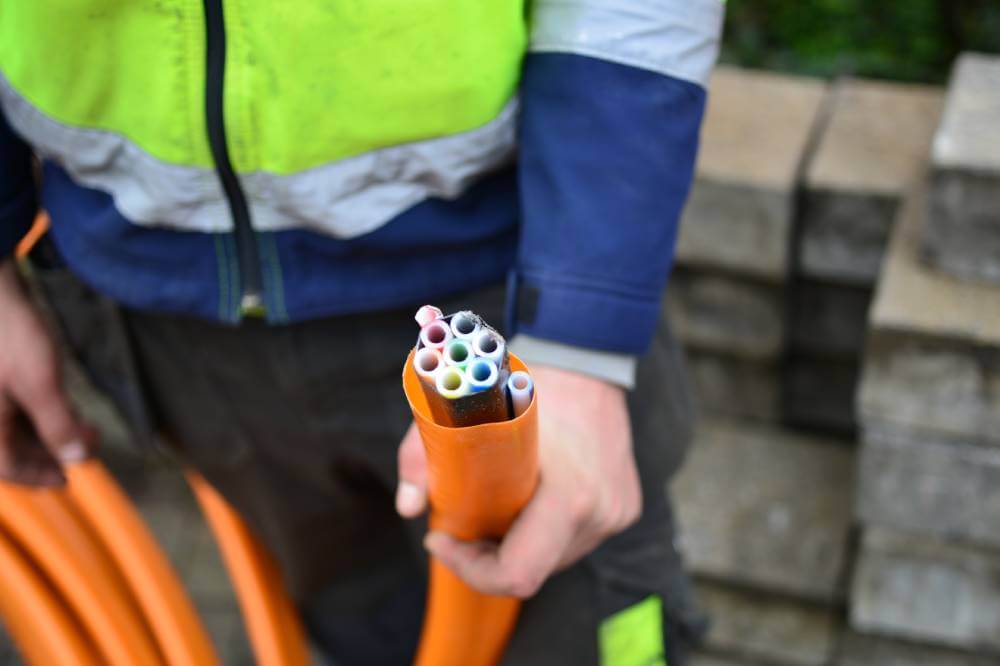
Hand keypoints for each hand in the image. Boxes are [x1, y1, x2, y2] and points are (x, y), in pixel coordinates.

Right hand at [0, 260, 91, 484]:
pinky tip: (58, 406)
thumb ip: (58, 425)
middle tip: (82, 447)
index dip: (39, 476)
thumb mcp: (41, 383)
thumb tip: (76, 458)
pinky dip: (33, 413)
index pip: (8, 468)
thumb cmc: (10, 335)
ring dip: (44, 432)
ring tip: (78, 426)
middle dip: (48, 450)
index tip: (67, 479)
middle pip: (9, 448)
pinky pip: (9, 408)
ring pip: (10, 427)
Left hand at [396, 365, 640, 597]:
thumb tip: (409, 507)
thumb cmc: (524, 381)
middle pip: (531, 570)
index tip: (441, 536)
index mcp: (570, 494)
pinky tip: (528, 497)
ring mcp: (617, 512)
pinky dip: (544, 531)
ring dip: (517, 544)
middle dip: (486, 556)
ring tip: (494, 503)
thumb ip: (424, 455)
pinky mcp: (624, 508)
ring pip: (553, 558)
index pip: (518, 573)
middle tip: (460, 521)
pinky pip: (573, 539)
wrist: (587, 359)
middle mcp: (601, 512)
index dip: (470, 568)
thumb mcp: (461, 411)